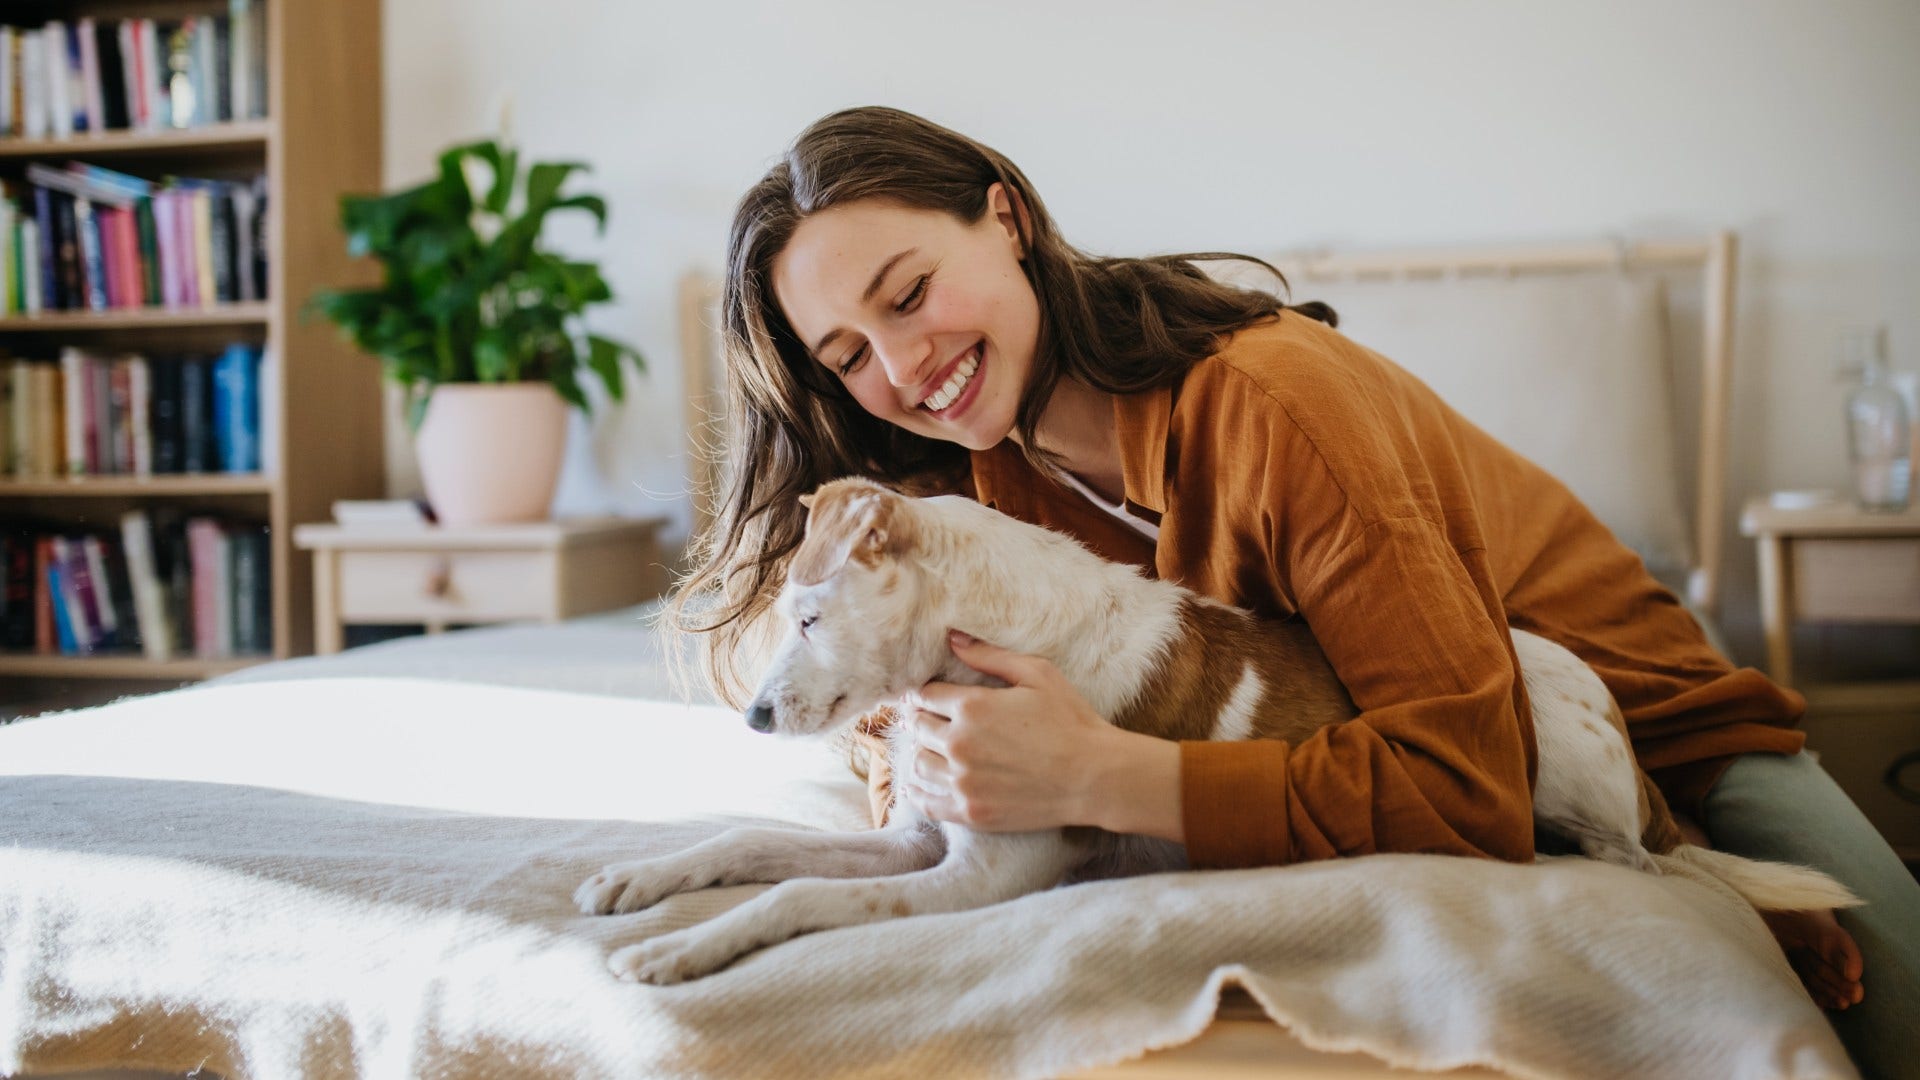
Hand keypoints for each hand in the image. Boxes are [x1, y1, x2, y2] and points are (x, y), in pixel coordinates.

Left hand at [905, 630, 1121, 831]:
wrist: (1095, 777)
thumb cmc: (1072, 721)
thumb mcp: (1037, 674)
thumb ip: (990, 656)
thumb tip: (952, 638)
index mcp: (972, 707)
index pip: (925, 696)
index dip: (922, 694)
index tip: (924, 696)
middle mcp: (960, 744)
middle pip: (918, 728)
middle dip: (919, 720)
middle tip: (924, 719)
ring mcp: (964, 781)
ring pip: (918, 764)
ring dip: (920, 752)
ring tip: (929, 748)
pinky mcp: (971, 812)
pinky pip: (927, 802)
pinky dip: (916, 791)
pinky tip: (917, 785)